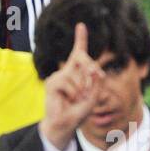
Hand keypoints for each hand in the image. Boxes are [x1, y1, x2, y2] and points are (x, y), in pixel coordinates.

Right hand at [39, 24, 103, 150]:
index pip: (78, 53)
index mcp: (77, 73)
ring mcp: (59, 76)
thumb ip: (97, 83)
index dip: (80, 38)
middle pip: (83, 59)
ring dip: (82, 90)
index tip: (81, 25)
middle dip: (90, 72)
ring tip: (77, 100)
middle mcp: (67, 71)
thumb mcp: (94, 97)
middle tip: (87, 92)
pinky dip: (73, 93)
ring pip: (77, 75)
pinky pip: (68, 82)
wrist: (64, 125)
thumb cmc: (78, 111)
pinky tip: (69, 100)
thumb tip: (94, 68)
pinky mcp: (52, 83)